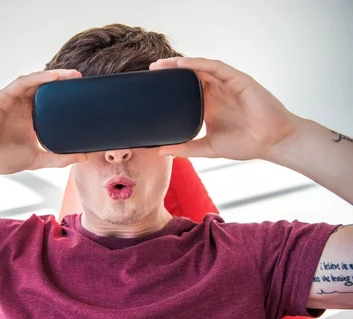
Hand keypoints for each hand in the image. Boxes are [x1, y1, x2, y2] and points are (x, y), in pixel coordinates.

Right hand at [0, 70, 86, 176]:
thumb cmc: (4, 159)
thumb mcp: (39, 158)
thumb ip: (60, 158)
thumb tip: (85, 156)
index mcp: (32, 116)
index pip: (52, 100)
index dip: (67, 94)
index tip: (85, 93)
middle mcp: (23, 105)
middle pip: (45, 87)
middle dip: (63, 80)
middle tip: (82, 79)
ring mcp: (13, 99)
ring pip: (35, 81)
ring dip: (53, 75)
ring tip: (71, 75)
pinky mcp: (2, 97)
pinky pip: (21, 83)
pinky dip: (37, 78)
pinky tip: (50, 77)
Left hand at [150, 57, 298, 160]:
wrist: (272, 142)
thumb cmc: (246, 144)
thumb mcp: (208, 148)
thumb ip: (185, 148)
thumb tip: (160, 151)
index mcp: (209, 106)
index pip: (185, 91)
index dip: (169, 87)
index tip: (151, 88)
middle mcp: (217, 92)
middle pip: (189, 76)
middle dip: (170, 72)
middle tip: (151, 71)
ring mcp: (227, 84)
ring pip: (200, 68)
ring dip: (180, 64)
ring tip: (162, 64)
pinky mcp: (238, 79)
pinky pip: (215, 67)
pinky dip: (198, 64)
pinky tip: (183, 64)